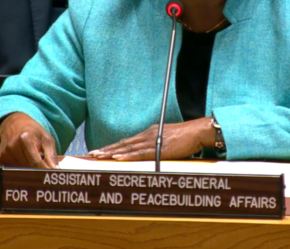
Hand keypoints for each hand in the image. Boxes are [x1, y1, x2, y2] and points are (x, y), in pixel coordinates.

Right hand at [0, 113, 57, 168]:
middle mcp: (12, 146)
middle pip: (28, 168)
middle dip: (37, 170)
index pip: (36, 162)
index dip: (44, 170)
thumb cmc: (34, 132)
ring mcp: (4, 152)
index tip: (51, 175)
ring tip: (32, 159)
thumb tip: (55, 171)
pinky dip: (20, 168)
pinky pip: (13, 170)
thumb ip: (51, 155)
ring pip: (20, 171)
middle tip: (44, 170)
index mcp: (25, 138)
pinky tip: (22, 159)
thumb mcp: (46, 139)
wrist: (14, 124)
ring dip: (28, 169)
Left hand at [89, 117, 215, 160]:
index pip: (127, 141)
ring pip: (128, 148)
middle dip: (107, 149)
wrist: (197, 132)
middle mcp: (147, 135)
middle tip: (92, 154)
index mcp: (148, 133)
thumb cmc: (186, 137)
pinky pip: (139, 153)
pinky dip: (127, 155)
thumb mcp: (168, 141)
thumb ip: (157, 147)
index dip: (113, 146)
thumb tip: (150, 155)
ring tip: (99, 156)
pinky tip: (118, 158)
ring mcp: (152, 141)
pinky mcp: (158, 148)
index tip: (101, 151)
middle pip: (123, 143)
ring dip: (112, 152)